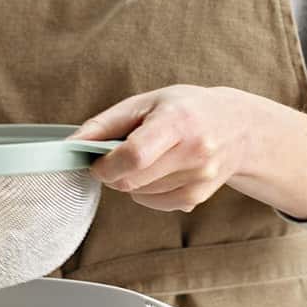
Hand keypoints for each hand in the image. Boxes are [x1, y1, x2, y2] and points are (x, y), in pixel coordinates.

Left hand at [71, 85, 306, 218]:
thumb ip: (104, 124)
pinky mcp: (198, 196)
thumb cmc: (185, 109)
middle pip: (133, 180)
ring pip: (140, 195)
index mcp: (178, 122)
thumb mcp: (145, 102)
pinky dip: (145, 193)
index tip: (97, 162)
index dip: (107, 164)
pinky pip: (154, 204)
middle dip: (113, 174)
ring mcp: (199, 178)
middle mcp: (194, 152)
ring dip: (130, 182)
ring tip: (147, 159)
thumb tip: (70, 146)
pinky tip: (158, 173)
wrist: (237, 127)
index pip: (135, 155)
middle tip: (115, 159)